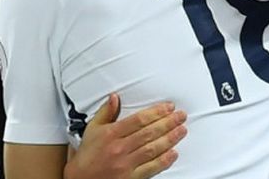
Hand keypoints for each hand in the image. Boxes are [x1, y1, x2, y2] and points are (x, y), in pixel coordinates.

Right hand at [63, 94, 186, 178]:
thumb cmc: (87, 154)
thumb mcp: (92, 128)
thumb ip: (105, 112)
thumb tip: (114, 97)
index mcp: (111, 133)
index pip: (139, 120)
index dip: (156, 112)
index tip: (168, 107)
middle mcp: (120, 148)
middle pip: (149, 133)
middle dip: (168, 122)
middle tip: (180, 116)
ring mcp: (126, 163)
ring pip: (153, 149)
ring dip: (170, 139)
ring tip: (181, 130)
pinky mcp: (131, 177)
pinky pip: (151, 168)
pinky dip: (163, 161)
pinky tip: (173, 153)